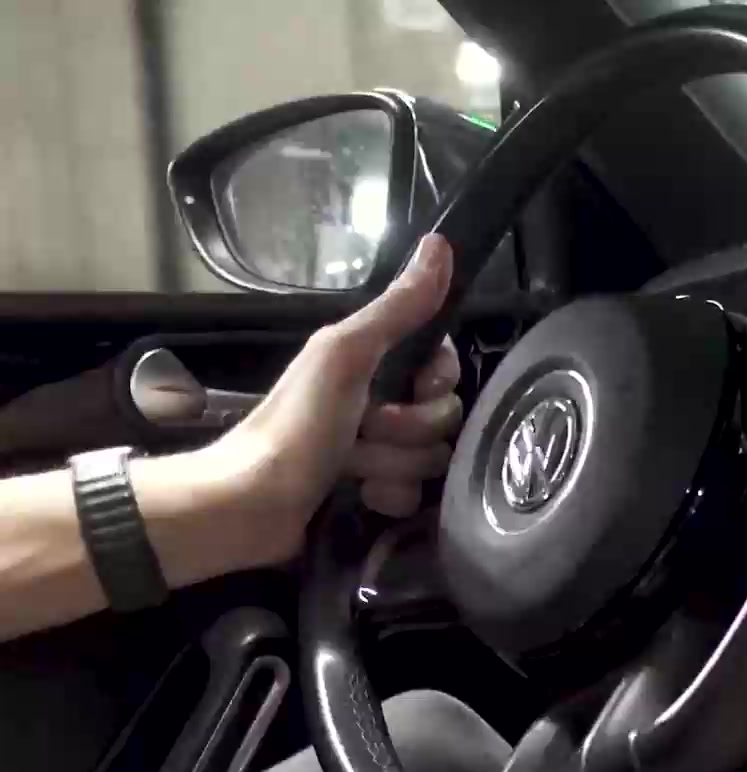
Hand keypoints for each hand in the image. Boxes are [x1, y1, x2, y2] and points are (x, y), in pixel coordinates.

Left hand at [213, 234, 463, 560]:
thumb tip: (440, 243)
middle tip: (368, 430)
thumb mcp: (346, 354)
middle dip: (411, 429)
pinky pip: (414, 496)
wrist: (253, 504)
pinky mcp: (373, 493)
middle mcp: (376, 400)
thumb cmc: (296, 423)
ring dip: (395, 465)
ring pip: (431, 457)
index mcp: (371, 361)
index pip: (443, 364)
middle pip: (443, 414)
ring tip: (354, 467)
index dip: (438, 379)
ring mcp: (376, 450)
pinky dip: (389, 496)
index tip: (416, 388)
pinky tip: (361, 495)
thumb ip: (397, 307)